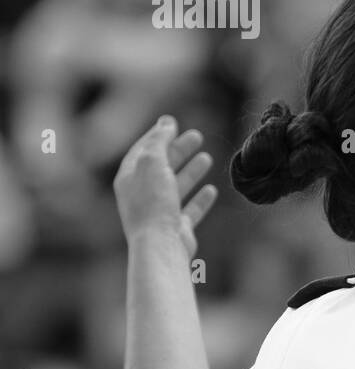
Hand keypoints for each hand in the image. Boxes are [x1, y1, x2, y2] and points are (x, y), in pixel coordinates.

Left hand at [113, 116, 217, 257]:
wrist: (160, 245)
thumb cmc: (153, 203)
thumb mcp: (152, 162)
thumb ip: (159, 141)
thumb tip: (166, 122)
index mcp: (129, 178)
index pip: (143, 150)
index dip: (157, 135)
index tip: (173, 123)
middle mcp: (141, 195)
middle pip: (161, 167)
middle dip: (178, 150)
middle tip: (197, 136)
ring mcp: (158, 212)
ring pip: (176, 186)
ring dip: (191, 171)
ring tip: (207, 158)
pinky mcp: (175, 228)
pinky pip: (189, 209)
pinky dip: (199, 198)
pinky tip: (211, 190)